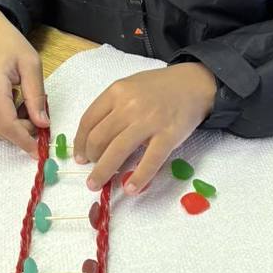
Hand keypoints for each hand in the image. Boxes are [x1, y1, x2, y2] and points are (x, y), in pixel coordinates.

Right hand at [0, 8, 47, 156]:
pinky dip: (0, 121)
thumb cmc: (8, 42)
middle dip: (22, 132)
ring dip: (11, 127)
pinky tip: (10, 103)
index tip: (40, 150)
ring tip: (23, 104)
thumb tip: (42, 124)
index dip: (25, 141)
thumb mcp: (31, 64)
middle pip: (0, 132)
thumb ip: (36, 96)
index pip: (8, 126)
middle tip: (38, 115)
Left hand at [74, 63, 216, 193]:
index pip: (88, 120)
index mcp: (117, 91)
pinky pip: (149, 160)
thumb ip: (113, 106)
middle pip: (99, 138)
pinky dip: (138, 177)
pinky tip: (130, 189)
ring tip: (96, 185)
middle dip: (91, 159)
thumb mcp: (130, 86)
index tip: (79, 157)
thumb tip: (93, 138)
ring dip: (103, 172)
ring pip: (118, 151)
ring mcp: (149, 121)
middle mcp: (129, 105)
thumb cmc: (159, 87)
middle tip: (91, 171)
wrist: (193, 83)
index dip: (80, 142)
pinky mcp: (168, 135)